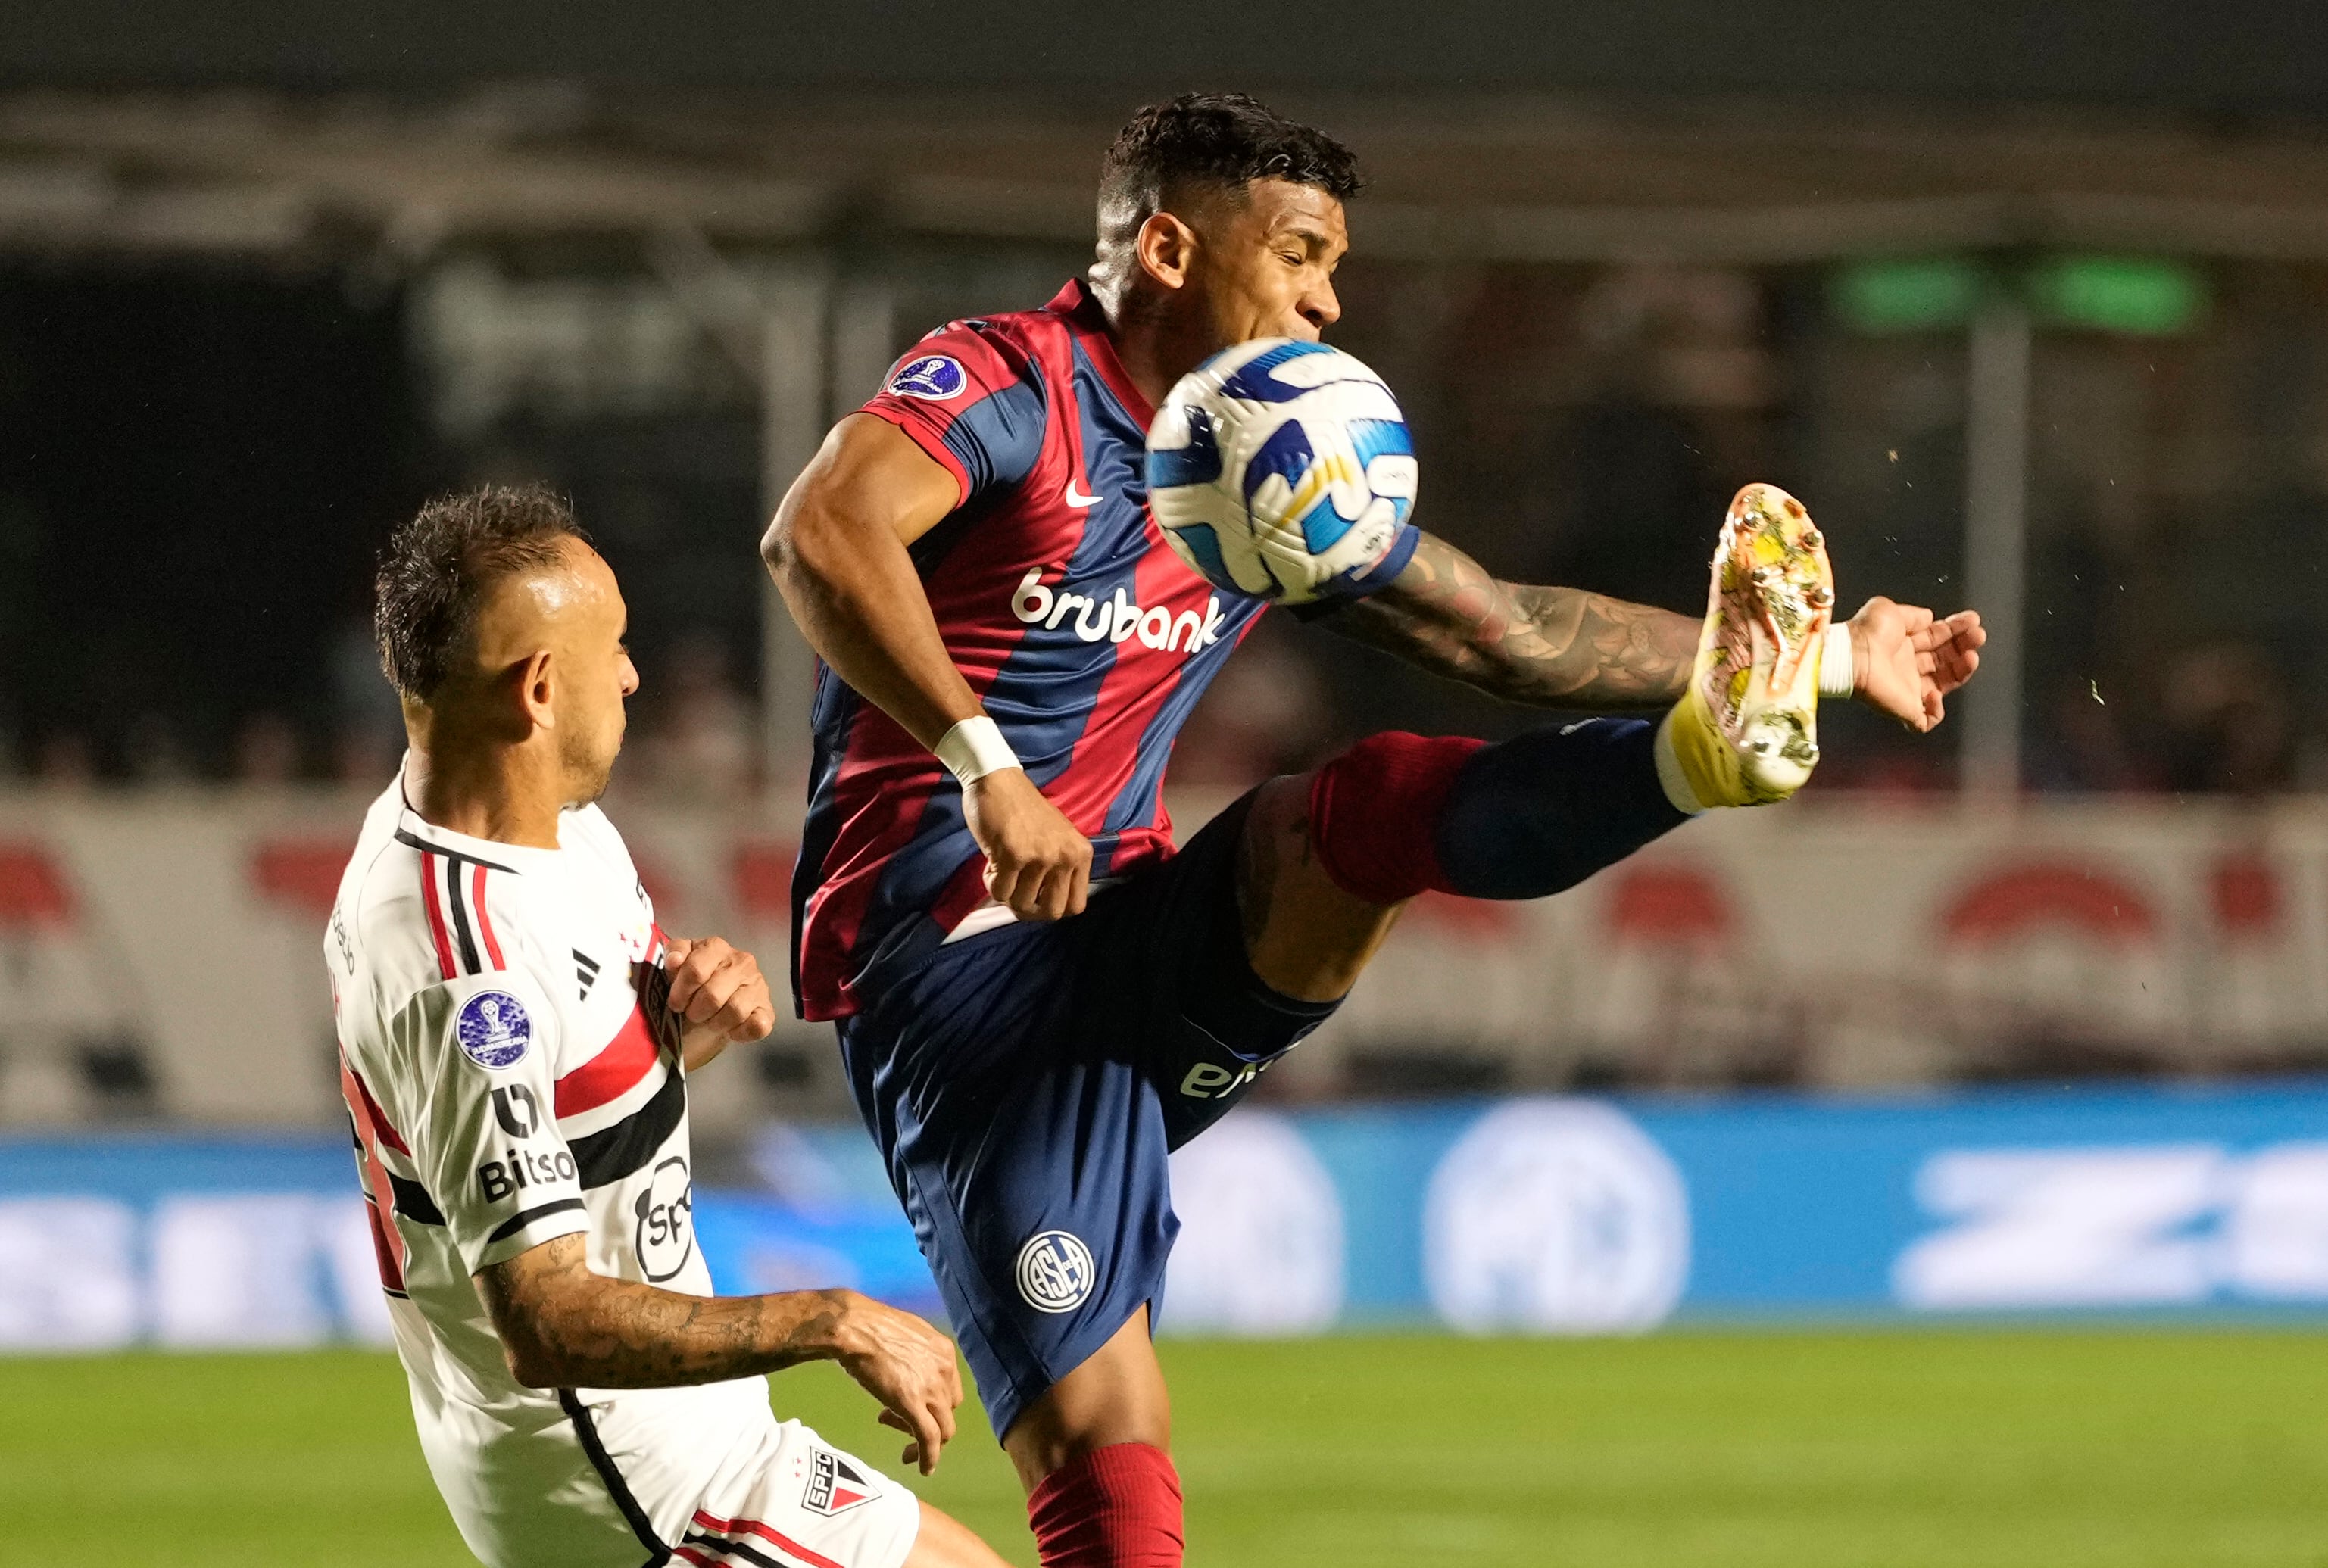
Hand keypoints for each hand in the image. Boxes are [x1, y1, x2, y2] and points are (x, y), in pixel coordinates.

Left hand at [661, 936, 776, 1042]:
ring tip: (710, 1021)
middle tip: (693, 1013)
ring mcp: (758, 985)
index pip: (695, 971)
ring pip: (735, 1011)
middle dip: (696, 1011)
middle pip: (713, 995)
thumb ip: (674, 954)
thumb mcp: (676, 965)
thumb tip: (675, 960)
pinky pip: (757, 1026)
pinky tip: (730, 1029)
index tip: (676, 1002)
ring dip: (716, 1023)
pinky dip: (740, 1032)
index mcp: (717, 947)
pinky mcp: (768, 1011)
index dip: (680, 993)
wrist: (711, 1006)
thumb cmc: (692, 984)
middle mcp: (742, 962)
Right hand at [827, 1292, 963, 1475]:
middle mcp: (944, 1370)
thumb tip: (908, 1366)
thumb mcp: (905, 1334)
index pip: (950, 1388)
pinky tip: (922, 1468)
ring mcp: (931, 1388)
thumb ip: (915, 1353)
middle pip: (948, 1410)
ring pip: (943, 1429)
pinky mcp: (913, 1406)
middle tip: (898, 1422)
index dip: (932, 1403)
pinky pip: (929, 1439)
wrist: (853, 1326)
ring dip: (925, 1442)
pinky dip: (928, 1457)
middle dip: (928, 1421)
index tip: (908, 1407)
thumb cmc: (869, 1326)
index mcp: (944, 1351)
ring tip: (904, 1448)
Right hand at [961, 767, 1091, 920]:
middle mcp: (1066, 857)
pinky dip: (991, 883)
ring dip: (1006, 892)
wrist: (998, 779)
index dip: (1052, 908)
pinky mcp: (1013, 855)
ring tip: (1002, 869)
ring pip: (1022, 903)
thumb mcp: (1057, 838)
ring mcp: (1040, 857)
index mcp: (1081, 854)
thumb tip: (1044, 908)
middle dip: (1029, 909)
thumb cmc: (1024, 810)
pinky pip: (1000, 892)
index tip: (1037, 898)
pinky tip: (991, 863)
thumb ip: (1059, 870)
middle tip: (1015, 892)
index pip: (1076, 906)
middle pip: (1051, 912)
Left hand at [1847, 598, 1985, 731]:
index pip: (1937, 639)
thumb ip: (1913, 615)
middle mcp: (1907, 667)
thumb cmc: (1867, 633)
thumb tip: (1929, 617)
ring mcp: (1906, 690)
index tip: (1972, 620)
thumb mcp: (1891, 611)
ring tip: (1971, 656)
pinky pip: (1926, 721)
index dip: (1956, 629)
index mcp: (1903, 645)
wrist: (1854, 656)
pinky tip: (1935, 692)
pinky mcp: (1904, 710)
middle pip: (1945, 660)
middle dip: (1964, 646)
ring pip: (1944, 685)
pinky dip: (1937, 710)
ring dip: (1962, 671)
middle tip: (1978, 635)